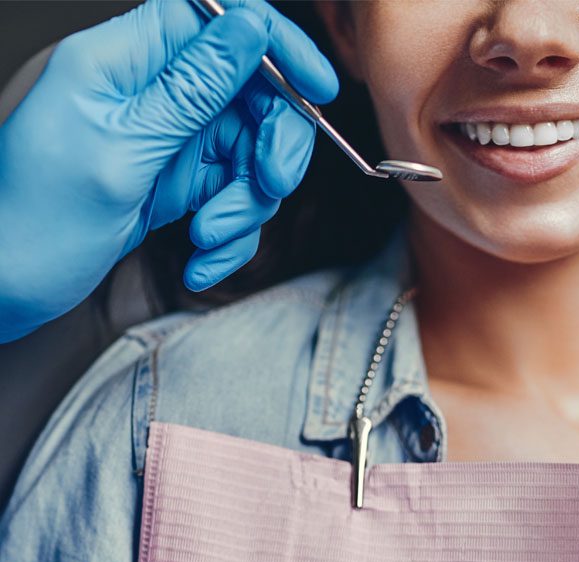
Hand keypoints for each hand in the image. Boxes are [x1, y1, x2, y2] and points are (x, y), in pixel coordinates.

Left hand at [0, 0, 336, 341]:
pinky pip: (234, 196)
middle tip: (270, 185)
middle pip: (252, 93)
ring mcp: (171, 138)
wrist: (6, 289)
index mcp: (124, 61)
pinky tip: (200, 262)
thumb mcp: (121, 152)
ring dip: (245, 205)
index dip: (276, 45)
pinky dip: (230, 234)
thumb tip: (250, 30)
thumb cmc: (33, 220)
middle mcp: (154, 93)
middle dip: (272, 145)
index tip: (318, 90)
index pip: (218, 20)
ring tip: (209, 239)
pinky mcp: (180, 181)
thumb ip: (192, 89)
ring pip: (251, 153)